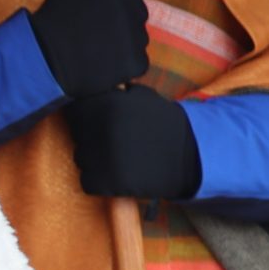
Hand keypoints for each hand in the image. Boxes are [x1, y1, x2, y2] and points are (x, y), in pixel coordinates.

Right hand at [29, 0, 150, 98]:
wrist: (49, 55)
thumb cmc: (57, 16)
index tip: (111, 0)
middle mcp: (137, 7)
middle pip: (137, 11)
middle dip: (123, 17)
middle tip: (98, 27)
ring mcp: (139, 36)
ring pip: (137, 36)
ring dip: (124, 40)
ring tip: (96, 47)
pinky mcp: (137, 61)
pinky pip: (137, 60)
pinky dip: (123, 63)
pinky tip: (101, 62)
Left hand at [64, 86, 200, 200]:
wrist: (192, 158)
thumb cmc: (167, 126)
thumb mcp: (146, 98)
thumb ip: (119, 93)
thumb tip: (95, 87)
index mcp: (108, 105)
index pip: (76, 111)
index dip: (86, 118)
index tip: (99, 123)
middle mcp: (101, 128)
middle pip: (78, 136)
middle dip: (91, 139)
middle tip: (114, 143)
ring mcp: (102, 156)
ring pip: (81, 158)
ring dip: (94, 160)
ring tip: (118, 159)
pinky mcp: (107, 182)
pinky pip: (88, 181)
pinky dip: (99, 181)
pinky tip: (117, 175)